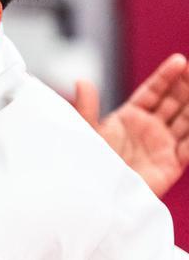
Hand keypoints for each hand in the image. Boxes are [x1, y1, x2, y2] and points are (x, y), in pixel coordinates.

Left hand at [74, 53, 188, 196]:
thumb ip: (85, 109)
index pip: (153, 92)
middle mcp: (148, 129)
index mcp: (128, 118)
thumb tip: (81, 82)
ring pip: (186, 119)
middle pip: (174, 101)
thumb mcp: (86, 134)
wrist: (93, 198)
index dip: (166, 77)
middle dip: (186, 84)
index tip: (179, 61)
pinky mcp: (171, 165)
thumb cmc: (86, 166)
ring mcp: (162, 145)